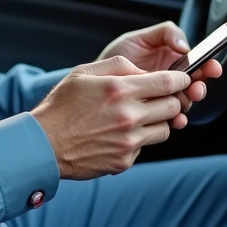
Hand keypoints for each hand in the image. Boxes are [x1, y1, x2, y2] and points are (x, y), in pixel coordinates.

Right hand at [31, 56, 191, 178]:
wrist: (44, 144)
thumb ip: (119, 66)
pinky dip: (139, 139)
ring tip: (137, 116)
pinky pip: (146, 146)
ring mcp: (128, 141)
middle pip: (173, 106)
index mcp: (119, 90)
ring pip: (165, 129)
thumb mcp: (84, 72)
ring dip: (158, 121)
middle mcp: (128, 116)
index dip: (181, 78)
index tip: (183, 78)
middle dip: (172, 98)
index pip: (168, 82)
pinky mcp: (125, 160)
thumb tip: (145, 72)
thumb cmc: (61, 106)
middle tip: (159, 97)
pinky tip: (119, 134)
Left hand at [97, 21, 221, 110]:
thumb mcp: (140, 38)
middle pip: (196, 85)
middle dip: (200, 86)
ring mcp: (164, 99)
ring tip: (182, 101)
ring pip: (185, 103)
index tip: (212, 67)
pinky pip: (170, 119)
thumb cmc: (115, 56)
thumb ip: (165, 34)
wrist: (92, 80)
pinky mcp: (154, 114)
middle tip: (196, 88)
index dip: (209, 66)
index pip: (198, 64)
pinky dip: (176, 120)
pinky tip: (175, 119)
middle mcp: (171, 81)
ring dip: (188, 103)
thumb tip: (184, 46)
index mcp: (173, 62)